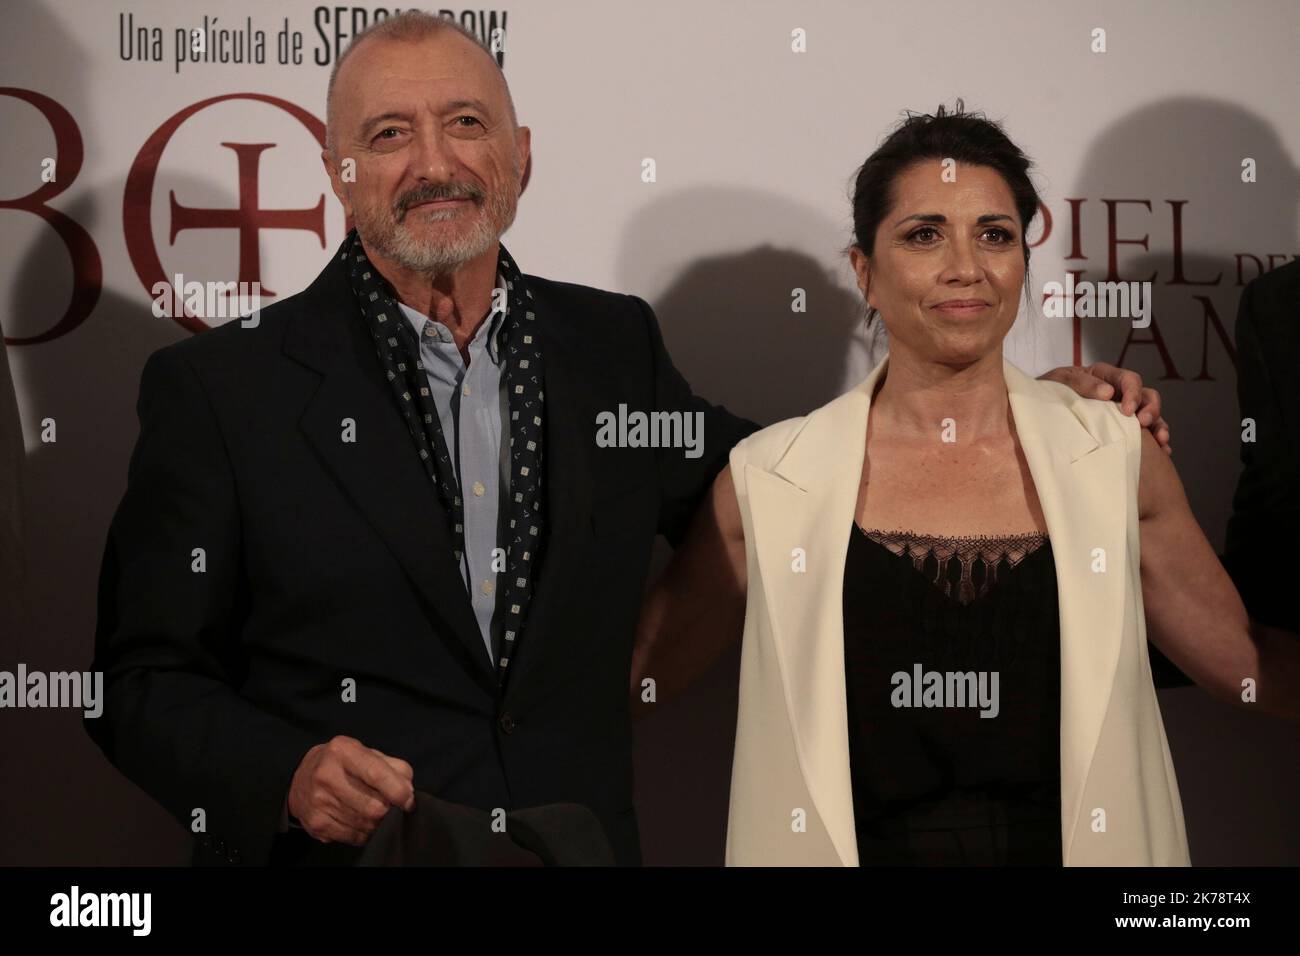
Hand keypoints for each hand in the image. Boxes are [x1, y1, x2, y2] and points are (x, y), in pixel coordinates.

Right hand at [287, 735, 414, 845]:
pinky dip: (364, 834)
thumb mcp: (366, 753)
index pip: (377, 774)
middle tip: (390, 807)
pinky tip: (361, 822)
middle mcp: (327, 775)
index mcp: (343, 751)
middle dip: (389, 811)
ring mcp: (319, 801)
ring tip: (375, 814)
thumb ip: (393, 766)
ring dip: (377, 824)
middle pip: (373, 806)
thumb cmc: (343, 764)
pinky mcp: (316, 823)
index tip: (408, 801)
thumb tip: (408, 791)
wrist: (301, 778)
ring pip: (365, 824)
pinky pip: (353, 837)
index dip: (399, 792)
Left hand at [1038, 361, 1170, 454]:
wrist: (1036, 407)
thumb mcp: (1060, 381)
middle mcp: (1118, 392)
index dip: (1133, 393)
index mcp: (1105, 376)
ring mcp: (1122, 410)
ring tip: (1162, 442)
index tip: (1127, 411)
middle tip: (1143, 423)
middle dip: (1150, 409)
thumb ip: (1082, 383)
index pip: (1129, 379)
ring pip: (1151, 414)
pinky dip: (1157, 441)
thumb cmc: (1048, 390)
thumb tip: (1108, 393)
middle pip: (1147, 395)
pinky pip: (1146, 433)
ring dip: (1159, 426)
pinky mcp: (1122, 428)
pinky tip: (1163, 452)